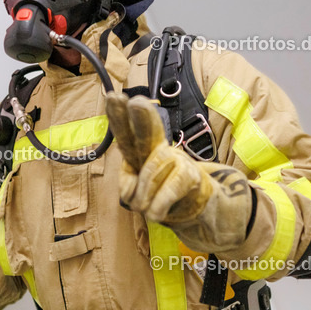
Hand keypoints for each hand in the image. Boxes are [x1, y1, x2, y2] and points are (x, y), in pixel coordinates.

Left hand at [105, 92, 251, 250]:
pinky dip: (158, 207)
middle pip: (148, 135)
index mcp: (142, 151)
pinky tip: (156, 213)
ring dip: (144, 197)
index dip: (119, 117)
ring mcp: (178, 161)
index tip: (112, 96)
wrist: (198, 209)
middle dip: (141, 119)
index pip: (128, 134)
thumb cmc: (162, 196)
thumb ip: (128, 185)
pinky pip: (167, 192)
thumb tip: (132, 185)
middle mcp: (159, 151)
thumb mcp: (136, 193)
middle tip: (135, 102)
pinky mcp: (192, 176)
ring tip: (146, 208)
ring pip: (151, 174)